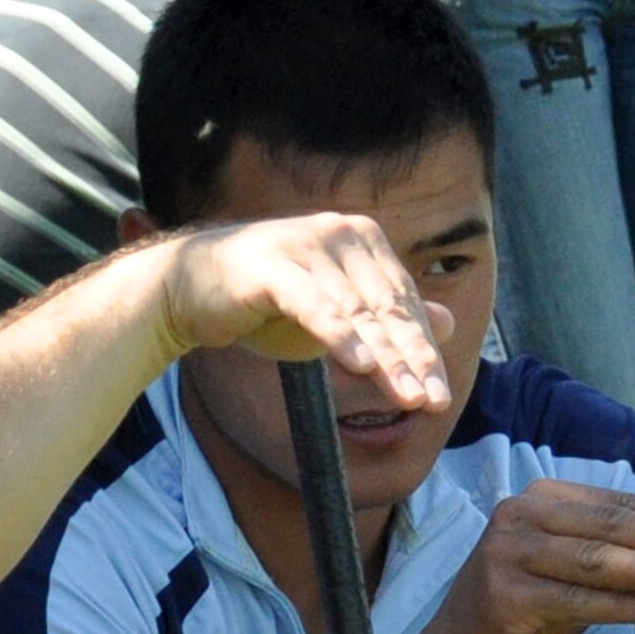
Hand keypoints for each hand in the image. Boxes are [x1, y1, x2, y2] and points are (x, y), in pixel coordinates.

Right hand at [162, 213, 455, 414]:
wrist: (187, 289)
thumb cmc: (262, 301)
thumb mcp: (334, 313)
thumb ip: (384, 315)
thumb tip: (447, 320)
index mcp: (362, 239)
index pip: (402, 301)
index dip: (423, 350)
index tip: (440, 394)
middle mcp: (340, 232)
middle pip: (387, 306)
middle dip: (413, 358)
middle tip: (435, 401)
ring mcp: (307, 245)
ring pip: (357, 311)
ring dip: (385, 357)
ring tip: (407, 395)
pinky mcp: (274, 266)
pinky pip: (315, 306)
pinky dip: (340, 336)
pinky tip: (361, 366)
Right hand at [418, 480, 634, 633]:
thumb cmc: (531, 605)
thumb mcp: (572, 567)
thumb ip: (616, 548)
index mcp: (536, 500)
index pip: (615, 504)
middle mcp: (515, 516)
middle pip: (607, 526)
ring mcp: (503, 554)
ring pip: (593, 560)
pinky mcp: (502, 595)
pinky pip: (574, 600)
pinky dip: (619, 605)